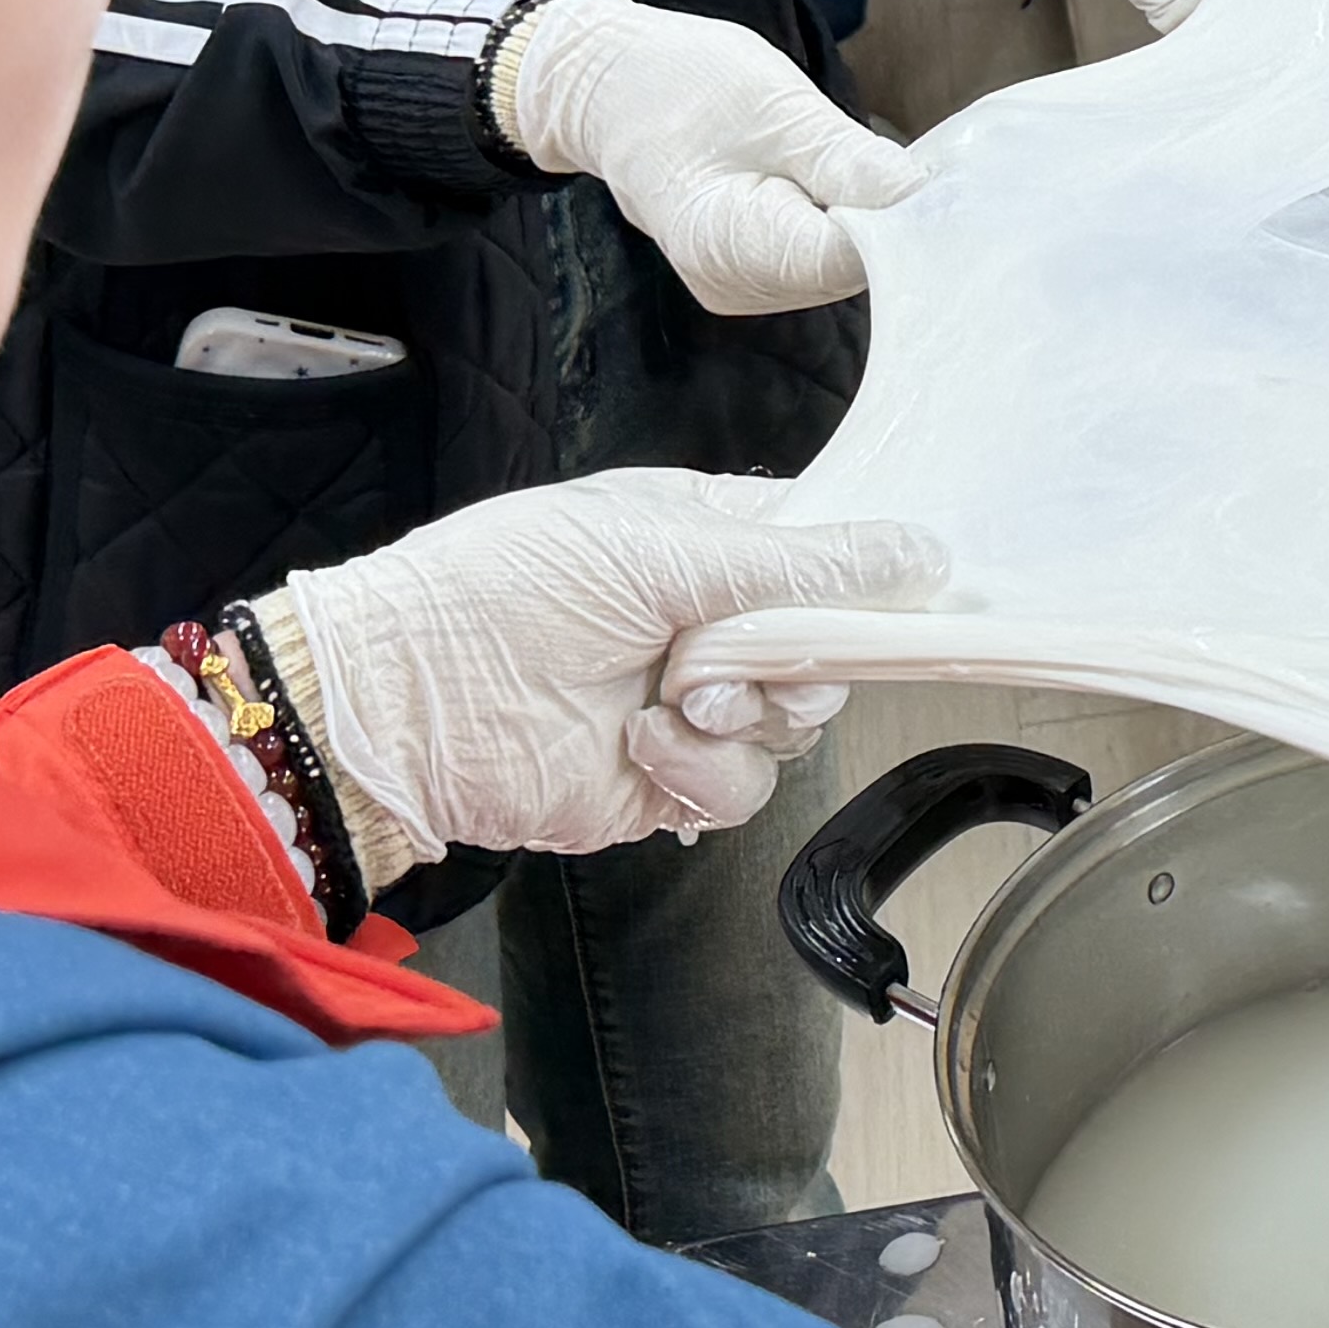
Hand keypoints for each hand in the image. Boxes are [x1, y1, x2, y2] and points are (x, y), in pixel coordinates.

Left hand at [266, 476, 941, 865]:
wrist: (410, 702)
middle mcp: (706, 621)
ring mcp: (689, 703)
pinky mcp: (665, 778)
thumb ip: (797, 563)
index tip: (910, 587)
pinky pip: (740, 788)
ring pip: (794, 724)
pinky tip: (643, 742)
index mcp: (703, 539)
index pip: (822, 548)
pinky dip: (701, 771)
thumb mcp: (659, 545)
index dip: (867, 572)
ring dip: (744, 715)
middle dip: (804, 655)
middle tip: (752, 654)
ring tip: (676, 697)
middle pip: (826, 645)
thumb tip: (918, 552)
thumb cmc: (507, 589)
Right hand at [489, 0, 919, 315]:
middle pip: (845, 271)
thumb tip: (921, 198)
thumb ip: (845, 160)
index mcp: (723, 241)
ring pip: (840, 270)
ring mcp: (740, 287)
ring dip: (868, 224)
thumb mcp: (774, 104)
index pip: (841, 258)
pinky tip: (837, 186)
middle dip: (887, 223)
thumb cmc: (684, 85)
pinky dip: (843, 226)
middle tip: (909, 164)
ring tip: (858, 164)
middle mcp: (731, 283)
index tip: (935, 185)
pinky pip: (821, 261)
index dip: (898, 225)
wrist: (612, 92)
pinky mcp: (753, 277)